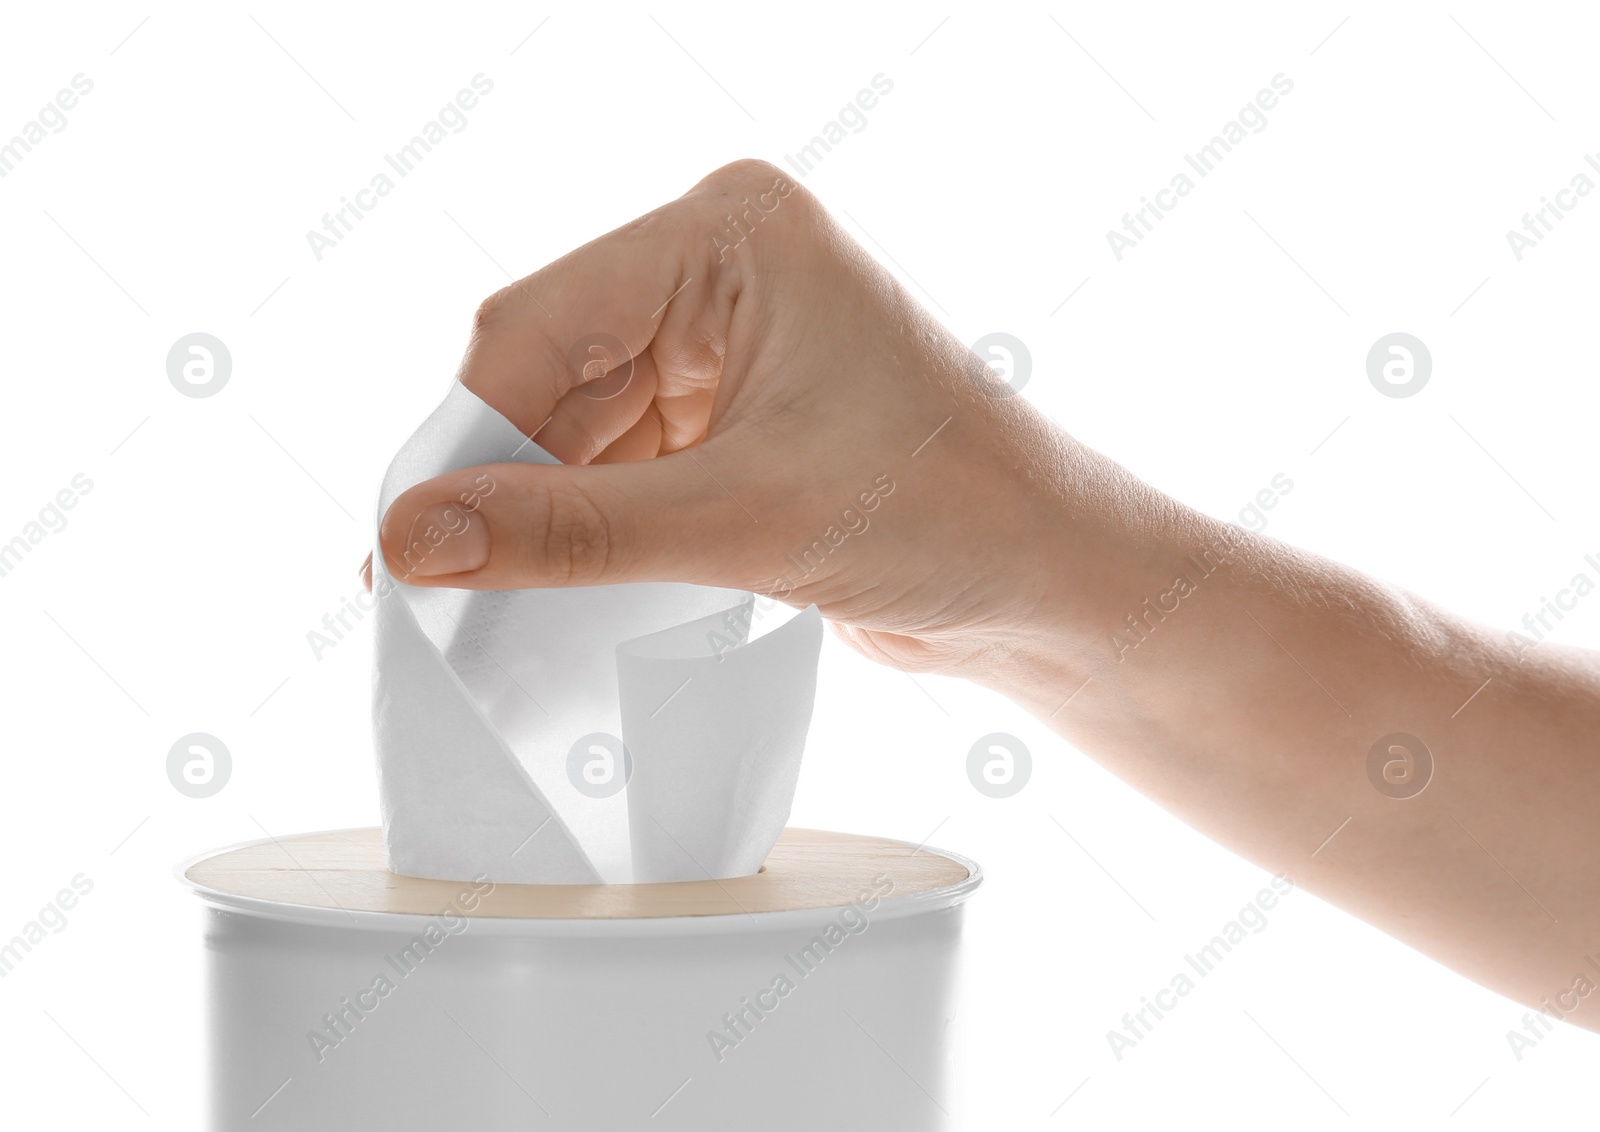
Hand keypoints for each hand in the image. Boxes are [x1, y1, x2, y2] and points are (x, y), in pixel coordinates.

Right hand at [371, 159, 1099, 684]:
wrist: (1054, 586)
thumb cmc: (953, 515)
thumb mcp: (746, 519)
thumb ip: (573, 530)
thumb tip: (417, 537)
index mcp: (733, 235)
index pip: (543, 324)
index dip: (466, 439)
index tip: (408, 541)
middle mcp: (721, 272)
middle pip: (548, 373)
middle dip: (497, 481)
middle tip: (426, 584)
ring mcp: (725, 346)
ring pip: (574, 428)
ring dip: (536, 514)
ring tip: (480, 606)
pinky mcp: (733, 420)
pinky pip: (618, 467)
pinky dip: (583, 530)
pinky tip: (550, 592)